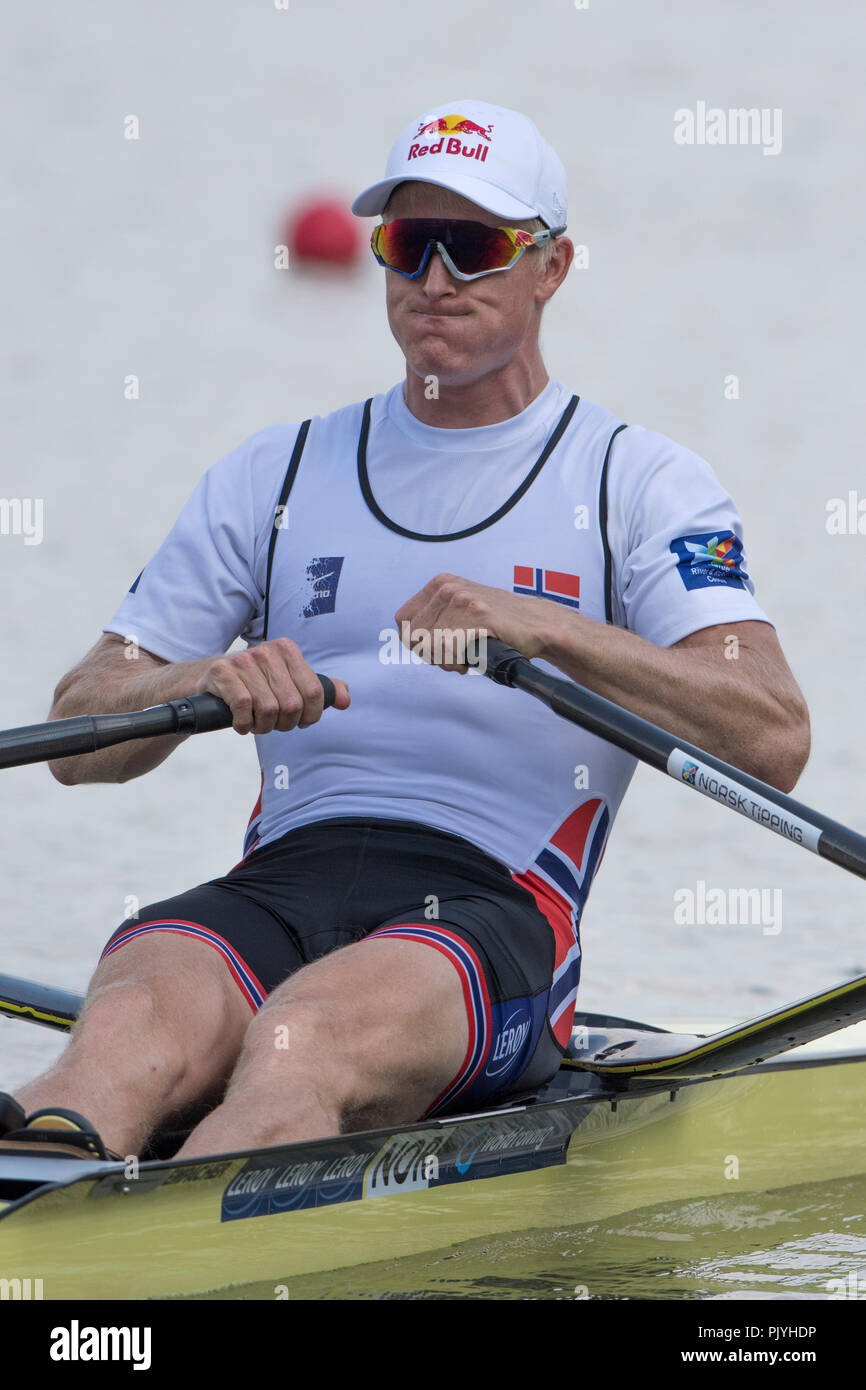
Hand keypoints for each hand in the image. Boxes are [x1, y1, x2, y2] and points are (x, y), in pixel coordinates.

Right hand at [195, 638, 349, 733]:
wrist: (207, 680)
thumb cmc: (254, 684)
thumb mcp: (287, 681)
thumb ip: (319, 689)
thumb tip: (346, 700)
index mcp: (287, 650)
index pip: (314, 692)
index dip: (310, 716)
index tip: (300, 721)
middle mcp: (267, 651)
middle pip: (292, 705)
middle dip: (284, 723)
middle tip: (273, 723)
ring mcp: (243, 660)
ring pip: (269, 709)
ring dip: (263, 726)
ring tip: (256, 722)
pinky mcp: (222, 673)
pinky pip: (244, 708)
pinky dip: (244, 724)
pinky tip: (241, 722)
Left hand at [395, 573, 559, 671]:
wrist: (536, 623)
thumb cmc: (498, 622)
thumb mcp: (460, 607)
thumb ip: (434, 617)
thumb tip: (407, 637)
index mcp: (441, 583)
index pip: (404, 620)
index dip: (416, 641)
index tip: (434, 649)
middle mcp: (448, 589)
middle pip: (414, 637)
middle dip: (431, 654)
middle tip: (454, 657)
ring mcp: (462, 600)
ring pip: (431, 646)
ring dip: (448, 661)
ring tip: (466, 657)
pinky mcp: (477, 616)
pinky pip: (450, 650)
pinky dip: (459, 662)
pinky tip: (473, 659)